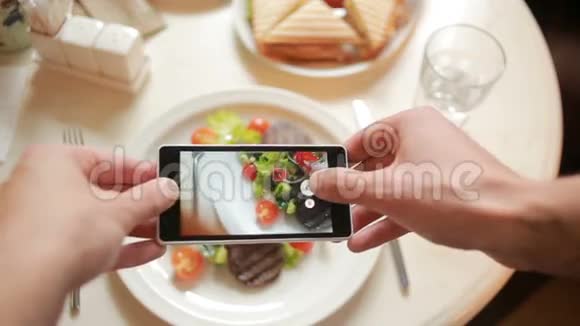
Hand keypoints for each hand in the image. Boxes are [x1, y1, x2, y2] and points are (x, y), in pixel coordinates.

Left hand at [0, 145, 177, 323]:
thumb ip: (148, 199)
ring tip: (161, 232)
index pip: (108, 160)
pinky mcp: (47, 251)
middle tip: (164, 207)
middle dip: (139, 204)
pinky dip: (117, 245)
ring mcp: (43, 221)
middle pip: (103, 191)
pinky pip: (89, 242)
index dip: (141, 171)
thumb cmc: (57, 236)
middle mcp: (43, 186)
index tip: (162, 179)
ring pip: (97, 219)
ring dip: (133, 227)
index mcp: (54, 162)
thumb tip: (166, 189)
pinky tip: (147, 250)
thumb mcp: (117, 212)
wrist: (26, 286)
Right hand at [311, 108, 539, 269]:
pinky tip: (364, 242)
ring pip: (389, 189)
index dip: (338, 162)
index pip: (361, 139)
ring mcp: (435, 170)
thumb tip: (316, 181)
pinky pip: (406, 205)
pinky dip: (386, 221)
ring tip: (342, 232)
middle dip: (351, 194)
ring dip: (366, 212)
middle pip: (374, 166)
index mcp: (410, 126)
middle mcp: (422, 142)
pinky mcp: (444, 195)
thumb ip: (347, 186)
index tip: (320, 181)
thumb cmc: (453, 195)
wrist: (513, 223)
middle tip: (328, 211)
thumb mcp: (388, 191)